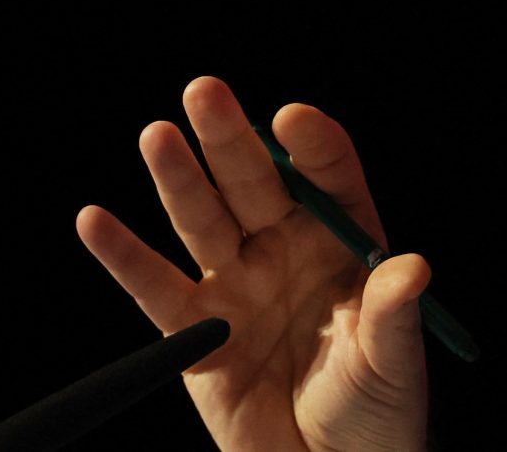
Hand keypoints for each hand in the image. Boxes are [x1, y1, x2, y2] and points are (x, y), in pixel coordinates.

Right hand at [76, 76, 431, 451]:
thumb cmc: (377, 415)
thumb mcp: (394, 366)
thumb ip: (393, 317)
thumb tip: (412, 269)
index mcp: (340, 244)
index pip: (326, 178)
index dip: (311, 146)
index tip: (291, 122)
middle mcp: (283, 250)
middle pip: (254, 182)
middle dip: (229, 139)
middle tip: (205, 91)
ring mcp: (236, 285)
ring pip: (202, 219)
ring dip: (177, 179)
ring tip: (158, 135)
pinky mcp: (196, 333)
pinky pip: (155, 288)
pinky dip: (122, 256)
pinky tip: (94, 222)